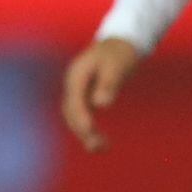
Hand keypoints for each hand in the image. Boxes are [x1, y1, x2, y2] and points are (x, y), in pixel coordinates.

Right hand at [59, 36, 141, 150]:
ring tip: (101, 149)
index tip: (90, 131)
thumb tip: (101, 105)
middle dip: (82, 130)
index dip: (80, 117)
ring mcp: (77, 91)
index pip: (74, 101)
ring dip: (85, 134)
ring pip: (75, 117)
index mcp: (76, 75)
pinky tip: (101, 141)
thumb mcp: (116, 66)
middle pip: (71, 112)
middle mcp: (72, 85)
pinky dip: (90, 129)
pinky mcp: (85, 96)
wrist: (120, 42)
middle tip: (98, 147)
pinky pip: (83, 116)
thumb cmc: (120, 53)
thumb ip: (109, 84)